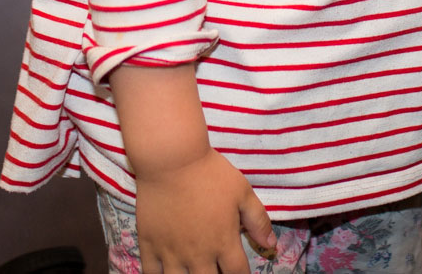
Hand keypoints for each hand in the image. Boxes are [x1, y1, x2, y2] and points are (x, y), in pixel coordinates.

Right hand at [133, 148, 274, 273]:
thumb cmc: (210, 172)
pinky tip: (166, 272)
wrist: (171, 158)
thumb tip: (272, 246)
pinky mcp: (149, 244)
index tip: (238, 271)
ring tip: (192, 272)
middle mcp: (199, 254)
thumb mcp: (242, 192)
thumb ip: (258, 221)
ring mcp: (172, 252)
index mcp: (223, 242)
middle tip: (215, 269)